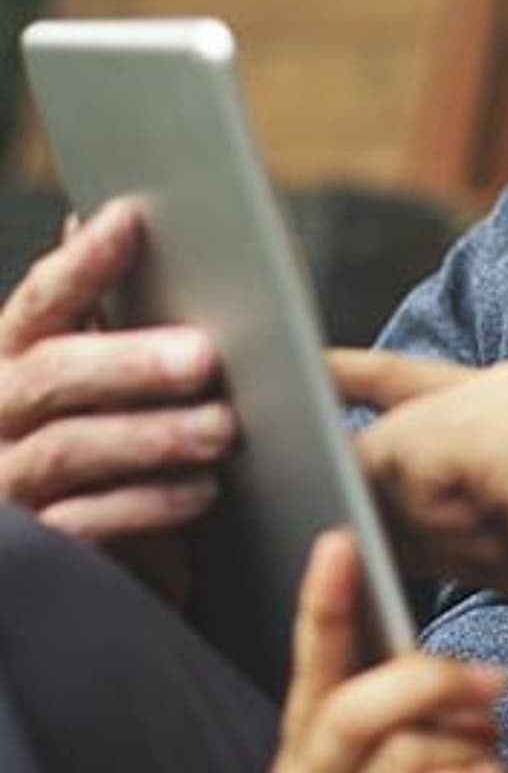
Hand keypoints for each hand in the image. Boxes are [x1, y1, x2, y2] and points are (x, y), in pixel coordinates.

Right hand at [0, 199, 232, 547]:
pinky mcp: (40, 545)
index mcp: (12, 358)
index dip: (80, 263)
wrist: (103, 553)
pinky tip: (202, 489)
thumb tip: (101, 218)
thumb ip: (104, 310)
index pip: (39, 301)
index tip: (131, 218)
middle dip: (128, 362)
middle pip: (50, 374)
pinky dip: (149, 504)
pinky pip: (86, 523)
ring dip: (153, 435)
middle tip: (204, 358)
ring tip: (222, 428)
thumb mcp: (102, 372)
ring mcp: (7, 481)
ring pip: (68, 448)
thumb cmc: (111, 438)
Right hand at [269, 529, 507, 772]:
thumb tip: (443, 629)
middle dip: (432, 680)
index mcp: (311, 743)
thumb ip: (424, 690)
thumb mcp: (441, 742)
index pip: (312, 662)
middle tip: (494, 680)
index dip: (325, 601)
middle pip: (353, 706)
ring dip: (469, 748)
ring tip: (495, 763)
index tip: (340, 538)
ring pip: (400, 755)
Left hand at [331, 350, 507, 626]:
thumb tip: (346, 510)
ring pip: (398, 445)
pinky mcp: (507, 430)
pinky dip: (421, 507)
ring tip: (472, 541)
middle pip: (388, 425)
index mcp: (505, 396)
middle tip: (399, 528)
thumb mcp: (488, 528)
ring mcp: (504, 400)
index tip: (297, 372)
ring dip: (403, 506)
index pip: (400, 375)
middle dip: (371, 480)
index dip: (344, 373)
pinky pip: (420, 461)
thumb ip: (423, 508)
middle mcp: (502, 383)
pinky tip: (464, 536)